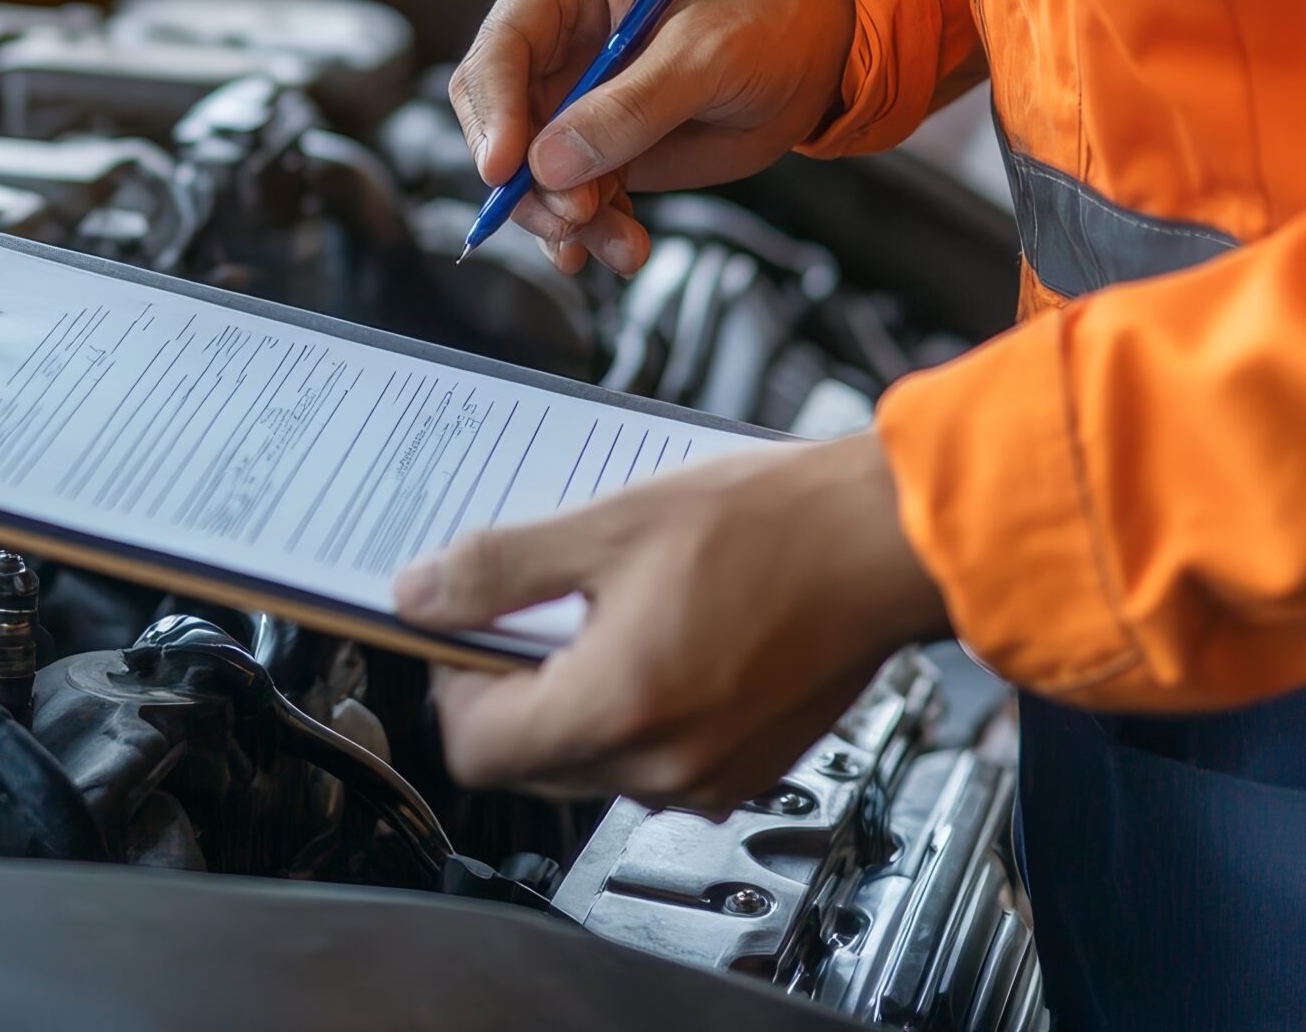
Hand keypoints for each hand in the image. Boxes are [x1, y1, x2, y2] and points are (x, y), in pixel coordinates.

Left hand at [393, 430, 946, 807]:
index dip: (452, 684)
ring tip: (609, 613)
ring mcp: (709, 780)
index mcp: (616, 710)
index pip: (474, 750)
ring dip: (577, 700)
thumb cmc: (773, 527)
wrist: (884, 542)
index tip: (467, 634)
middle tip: (537, 613)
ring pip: (591, 765)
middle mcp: (661, 768)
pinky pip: (655, 763)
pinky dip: (638, 711)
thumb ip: (499, 570)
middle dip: (513, 692)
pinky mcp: (746, 771)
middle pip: (528, 765)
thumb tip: (421, 595)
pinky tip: (661, 637)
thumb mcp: (609, 526)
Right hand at [449, 0, 854, 275]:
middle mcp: (553, 35)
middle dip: (528, 178)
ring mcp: (569, 94)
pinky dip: (589, 232)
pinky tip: (621, 247)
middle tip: (572, 217)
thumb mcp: (707, 55)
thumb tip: (549, 165)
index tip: (507, 170)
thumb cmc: (764, 24)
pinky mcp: (592, 145)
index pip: (502, 45)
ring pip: (529, 170)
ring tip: (617, 242)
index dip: (496, 110)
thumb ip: (632, 108)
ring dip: (564, 217)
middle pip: (499, 116)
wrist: (807, 60)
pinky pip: (568, 197)